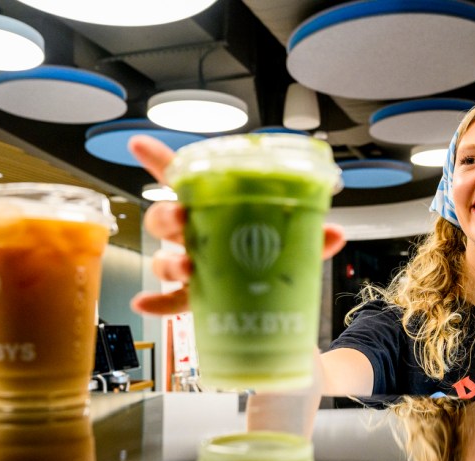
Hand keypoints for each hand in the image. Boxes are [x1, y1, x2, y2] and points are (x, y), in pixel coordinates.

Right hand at [127, 135, 347, 315]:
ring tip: (186, 269)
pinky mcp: (194, 298)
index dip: (158, 159)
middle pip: (163, 219)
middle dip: (166, 216)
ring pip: (165, 260)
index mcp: (213, 209)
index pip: (182, 180)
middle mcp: (195, 235)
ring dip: (168, 263)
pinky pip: (170, 302)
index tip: (139, 142)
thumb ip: (309, 236)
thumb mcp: (293, 243)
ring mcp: (190, 266)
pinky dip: (157, 304)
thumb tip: (335, 233)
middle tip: (182, 218)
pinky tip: (145, 305)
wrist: (270, 301)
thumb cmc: (271, 256)